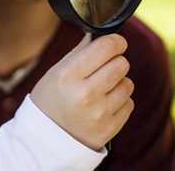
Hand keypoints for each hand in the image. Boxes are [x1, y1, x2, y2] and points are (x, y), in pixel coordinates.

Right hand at [30, 33, 133, 149]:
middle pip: (122, 64)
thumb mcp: (56, 72)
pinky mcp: (110, 128)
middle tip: (104, 68)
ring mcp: (99, 113)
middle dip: (116, 62)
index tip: (116, 43)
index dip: (117, 41)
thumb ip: (80, 51)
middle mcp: (85, 94)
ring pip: (128, 84)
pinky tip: (103, 105)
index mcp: (69, 75)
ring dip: (118, 83)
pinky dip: (119, 102)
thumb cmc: (51, 99)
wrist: (45, 140)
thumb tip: (100, 34)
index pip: (107, 47)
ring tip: (101, 89)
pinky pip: (129, 103)